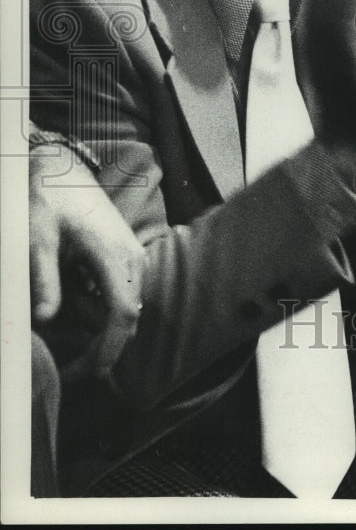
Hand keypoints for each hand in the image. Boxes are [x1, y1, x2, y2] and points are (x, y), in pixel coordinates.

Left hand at [29, 148, 144, 377]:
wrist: (60, 166)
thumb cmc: (47, 197)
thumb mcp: (37, 237)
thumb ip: (44, 278)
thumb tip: (46, 320)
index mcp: (114, 255)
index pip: (123, 314)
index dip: (110, 349)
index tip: (93, 375)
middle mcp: (131, 258)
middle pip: (127, 317)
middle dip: (100, 348)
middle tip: (66, 370)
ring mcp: (131, 256)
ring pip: (122, 308)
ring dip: (93, 325)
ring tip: (56, 315)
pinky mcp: (123, 256)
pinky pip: (115, 294)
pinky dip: (93, 307)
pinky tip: (68, 294)